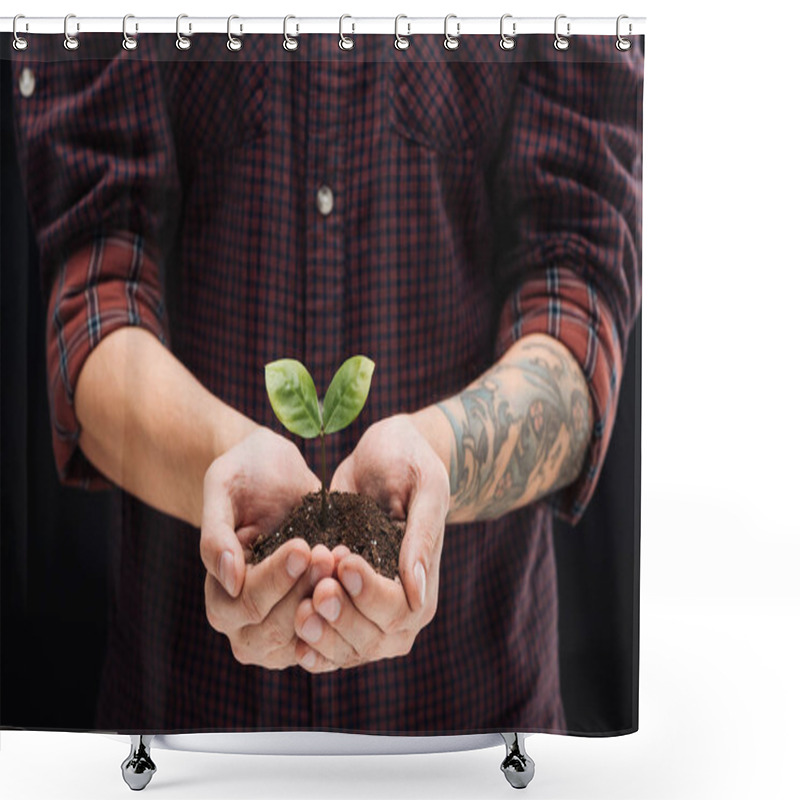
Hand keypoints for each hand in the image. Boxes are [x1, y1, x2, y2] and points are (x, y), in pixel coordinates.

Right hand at [201, 427, 333, 668]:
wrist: (278, 469)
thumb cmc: (244, 474)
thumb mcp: (222, 488)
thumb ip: (216, 534)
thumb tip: (229, 582)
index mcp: (220, 597)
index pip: (245, 605)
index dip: (274, 580)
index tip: (302, 546)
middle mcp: (248, 623)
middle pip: (274, 632)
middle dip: (304, 591)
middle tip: (328, 553)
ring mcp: (285, 626)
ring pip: (307, 635)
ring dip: (330, 601)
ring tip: (343, 559)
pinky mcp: (318, 616)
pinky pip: (333, 627)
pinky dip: (348, 604)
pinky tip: (357, 571)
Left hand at [293, 414, 449, 671]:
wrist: (380, 454)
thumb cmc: (408, 461)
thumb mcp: (424, 487)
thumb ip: (423, 537)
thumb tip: (418, 592)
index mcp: (424, 586)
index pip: (399, 611)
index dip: (369, 594)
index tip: (343, 560)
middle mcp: (399, 611)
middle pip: (370, 639)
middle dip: (340, 617)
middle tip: (316, 587)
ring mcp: (366, 615)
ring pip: (343, 648)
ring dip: (320, 632)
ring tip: (298, 606)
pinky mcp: (339, 608)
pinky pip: (323, 641)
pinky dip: (306, 640)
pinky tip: (288, 628)